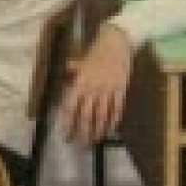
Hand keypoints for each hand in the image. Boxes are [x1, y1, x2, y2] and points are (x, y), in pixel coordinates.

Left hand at [60, 24, 133, 143]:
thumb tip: (65, 88)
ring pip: (101, 116)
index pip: (70, 107)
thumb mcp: (79, 63)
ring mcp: (108, 90)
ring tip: (93, 141)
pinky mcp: (121, 90)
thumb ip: (72, 77)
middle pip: (85, 116)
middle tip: (78, 144)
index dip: (67, 122)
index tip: (64, 134)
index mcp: (79, 81)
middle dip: (81, 132)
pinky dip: (112, 122)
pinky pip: (117, 110)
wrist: (117, 41)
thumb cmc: (95, 51)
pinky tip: (109, 130)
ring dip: (96, 131)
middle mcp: (93, 88)